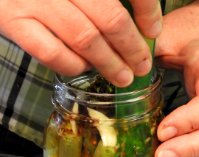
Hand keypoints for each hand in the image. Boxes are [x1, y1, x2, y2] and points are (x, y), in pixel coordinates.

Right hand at [0, 0, 161, 86]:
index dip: (147, 10)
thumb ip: (106, 1)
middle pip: (110, 18)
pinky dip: (73, 65)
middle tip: (142, 66)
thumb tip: (144, 24)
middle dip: (132, 47)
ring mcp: (35, 1)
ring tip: (124, 77)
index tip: (153, 32)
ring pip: (85, 38)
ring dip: (109, 63)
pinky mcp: (14, 22)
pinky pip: (52, 53)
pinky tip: (83, 67)